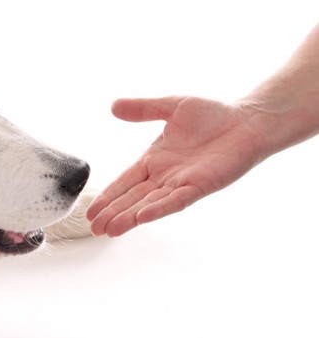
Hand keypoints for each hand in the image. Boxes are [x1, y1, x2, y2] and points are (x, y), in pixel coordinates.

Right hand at [86, 96, 267, 236]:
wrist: (247, 120)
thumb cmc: (212, 115)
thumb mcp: (171, 106)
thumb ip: (143, 109)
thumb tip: (113, 106)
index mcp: (153, 160)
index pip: (124, 182)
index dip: (107, 196)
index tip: (91, 211)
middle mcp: (164, 176)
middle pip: (132, 198)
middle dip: (112, 213)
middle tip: (94, 228)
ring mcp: (181, 183)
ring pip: (149, 203)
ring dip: (129, 217)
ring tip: (110, 231)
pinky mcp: (200, 186)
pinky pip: (176, 200)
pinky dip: (158, 209)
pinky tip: (142, 218)